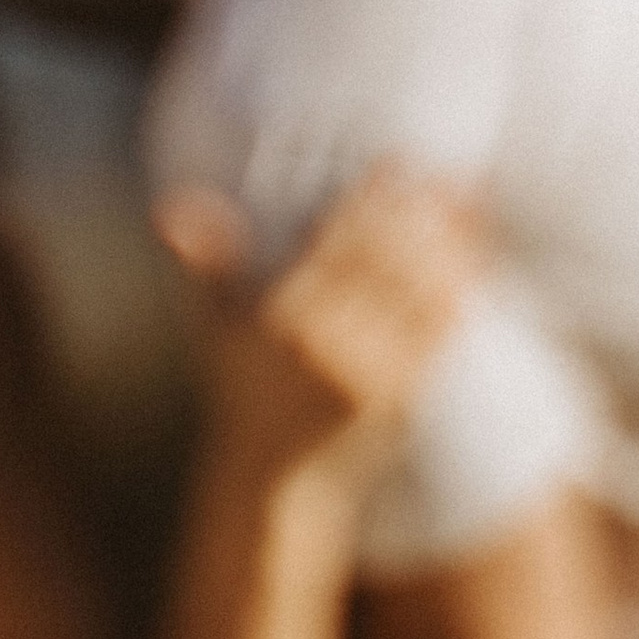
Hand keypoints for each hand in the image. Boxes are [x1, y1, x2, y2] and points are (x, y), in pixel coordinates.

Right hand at [157, 166, 485, 480]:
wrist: (274, 478)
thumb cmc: (243, 384)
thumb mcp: (216, 324)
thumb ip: (208, 261)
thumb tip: (167, 207)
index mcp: (280, 315)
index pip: (336, 237)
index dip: (372, 194)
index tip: (398, 160)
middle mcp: (321, 343)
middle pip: (387, 258)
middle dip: (420, 211)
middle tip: (445, 176)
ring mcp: (363, 374)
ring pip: (420, 294)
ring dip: (449, 247)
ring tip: (466, 212)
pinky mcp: (396, 401)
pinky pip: (435, 339)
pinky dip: (457, 296)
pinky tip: (470, 268)